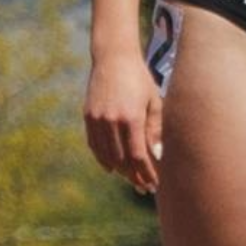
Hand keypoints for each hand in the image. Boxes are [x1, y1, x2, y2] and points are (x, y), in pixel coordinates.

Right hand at [83, 53, 163, 192]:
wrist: (113, 58)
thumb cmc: (140, 79)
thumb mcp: (153, 101)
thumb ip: (155, 130)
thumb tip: (157, 157)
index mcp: (131, 117)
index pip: (138, 156)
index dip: (145, 173)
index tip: (154, 184)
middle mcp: (111, 120)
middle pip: (121, 160)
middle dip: (134, 176)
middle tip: (144, 187)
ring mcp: (97, 119)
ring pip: (106, 155)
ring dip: (119, 171)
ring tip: (131, 179)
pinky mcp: (88, 116)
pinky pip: (94, 144)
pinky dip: (103, 158)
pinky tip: (112, 167)